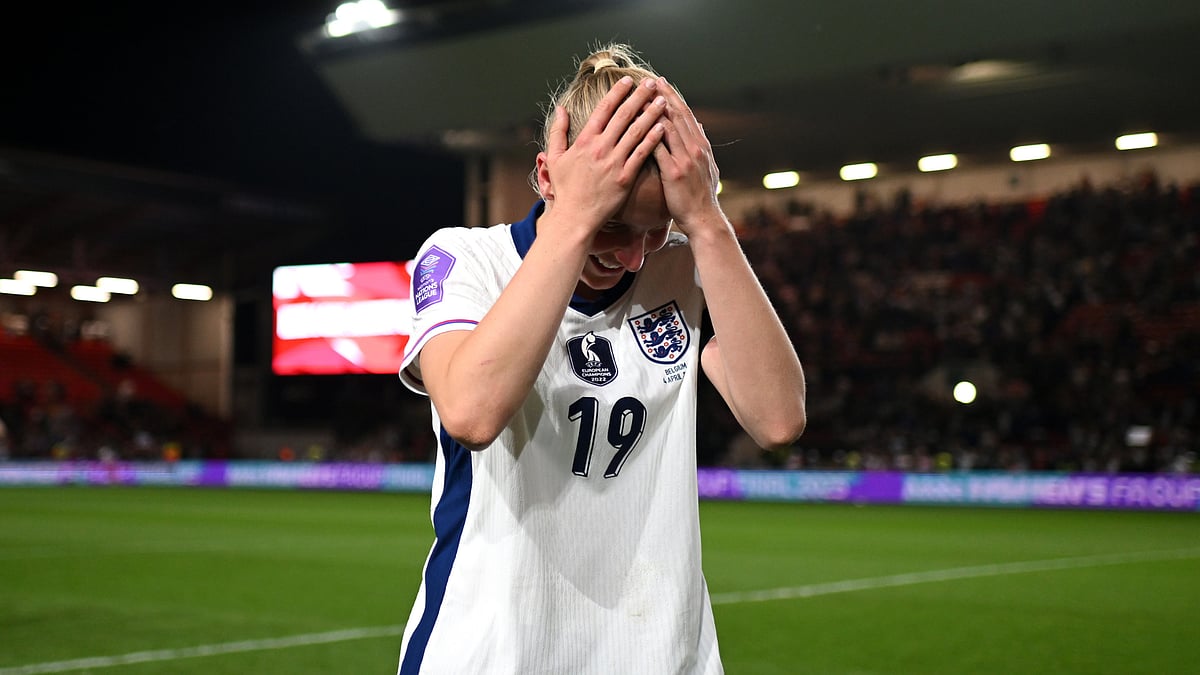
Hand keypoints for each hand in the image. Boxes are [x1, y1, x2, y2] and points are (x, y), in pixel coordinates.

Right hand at [537, 77, 666, 237]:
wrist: (574, 218)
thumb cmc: (565, 189)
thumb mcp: (554, 158)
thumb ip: (558, 131)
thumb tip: (560, 108)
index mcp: (584, 141)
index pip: (604, 109)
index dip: (617, 92)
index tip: (628, 80)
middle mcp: (600, 148)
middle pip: (623, 115)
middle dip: (639, 96)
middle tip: (651, 83)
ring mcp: (614, 162)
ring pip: (636, 132)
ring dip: (650, 114)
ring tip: (662, 100)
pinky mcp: (625, 177)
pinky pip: (642, 154)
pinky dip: (652, 139)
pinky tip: (663, 127)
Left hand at [651, 78, 725, 235]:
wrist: (704, 219)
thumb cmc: (701, 196)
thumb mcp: (707, 167)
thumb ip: (701, 145)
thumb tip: (699, 126)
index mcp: (701, 146)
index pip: (685, 114)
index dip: (672, 96)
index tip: (661, 82)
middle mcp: (695, 148)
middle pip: (676, 115)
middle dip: (662, 95)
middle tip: (647, 80)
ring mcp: (685, 159)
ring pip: (668, 127)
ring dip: (653, 110)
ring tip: (639, 96)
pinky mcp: (674, 172)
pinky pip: (658, 149)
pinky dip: (647, 135)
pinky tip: (634, 126)